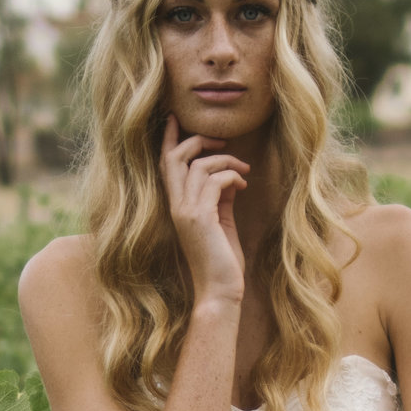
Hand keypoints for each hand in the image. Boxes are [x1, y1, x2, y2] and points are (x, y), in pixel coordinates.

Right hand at [160, 124, 249, 310]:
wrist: (219, 292)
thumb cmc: (222, 261)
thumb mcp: (220, 222)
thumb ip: (220, 198)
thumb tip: (229, 176)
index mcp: (177, 206)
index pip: (166, 165)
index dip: (169, 139)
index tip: (175, 118)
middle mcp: (176, 206)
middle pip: (176, 157)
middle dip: (198, 140)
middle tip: (223, 141)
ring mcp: (185, 212)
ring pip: (198, 165)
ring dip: (225, 160)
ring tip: (244, 170)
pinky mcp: (200, 218)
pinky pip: (215, 181)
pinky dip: (232, 176)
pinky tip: (244, 184)